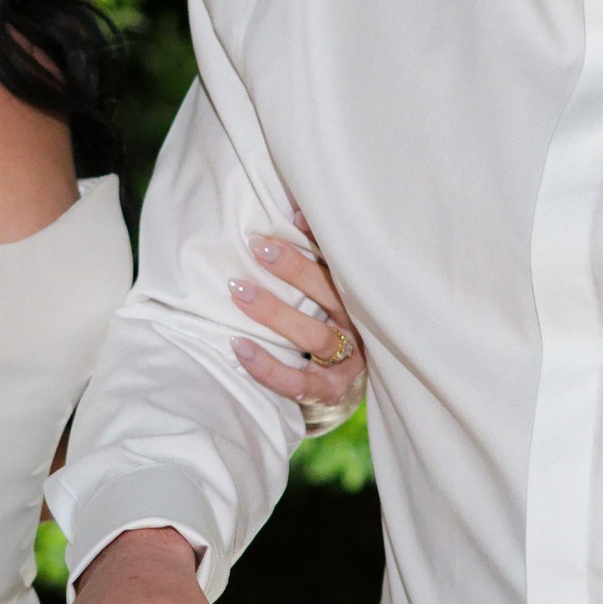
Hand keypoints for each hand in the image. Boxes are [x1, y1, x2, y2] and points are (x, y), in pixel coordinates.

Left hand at [229, 222, 365, 426]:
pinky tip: (239, 345)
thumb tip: (296, 213)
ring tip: (239, 291)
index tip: (290, 220)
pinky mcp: (330, 391)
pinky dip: (267, 366)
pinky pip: (296, 381)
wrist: (349, 384)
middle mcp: (360, 327)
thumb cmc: (336, 322)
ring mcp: (347, 362)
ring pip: (314, 336)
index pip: (346, 265)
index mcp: (363, 297)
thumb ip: (321, 253)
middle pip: (331, 295)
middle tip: (257, 248)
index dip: (320, 242)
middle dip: (295, 270)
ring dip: (276, 313)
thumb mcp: (335, 287)